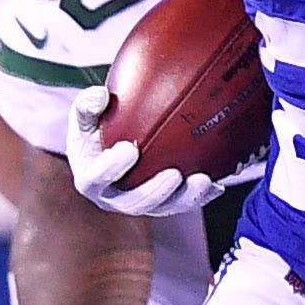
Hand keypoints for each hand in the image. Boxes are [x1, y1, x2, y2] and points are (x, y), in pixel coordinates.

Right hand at [63, 83, 263, 218]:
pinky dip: (202, 196)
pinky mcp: (163, 204)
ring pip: (165, 209)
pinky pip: (184, 204)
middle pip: (135, 203)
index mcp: (91, 179)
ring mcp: (141, 203)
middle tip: (174, 173)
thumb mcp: (86, 116)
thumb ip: (87, 105)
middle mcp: (115, 198)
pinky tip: (218, 184)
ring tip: (203, 180)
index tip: (129, 149)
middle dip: (156, 191)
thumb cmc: (97, 131)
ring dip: (186, 197)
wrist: (110, 147)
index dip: (112, 168)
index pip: (98, 178)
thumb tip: (100, 96)